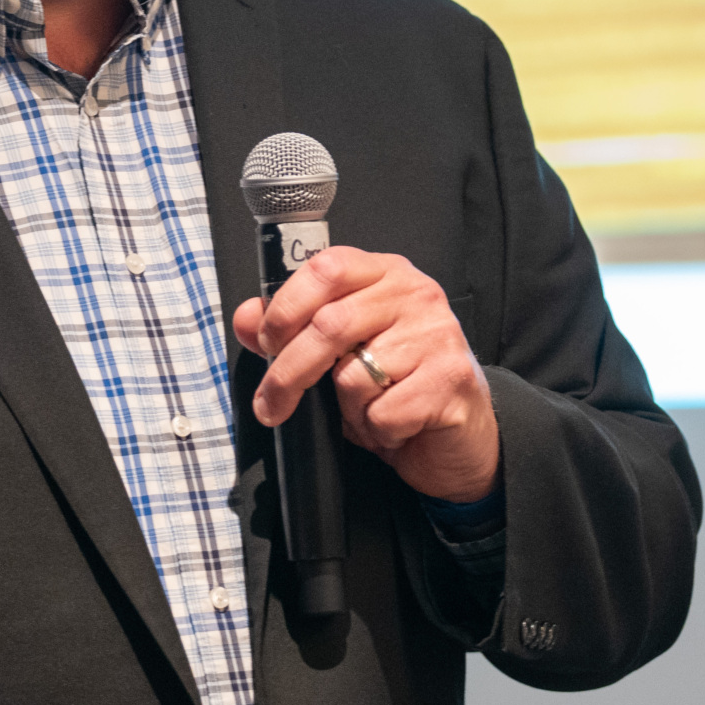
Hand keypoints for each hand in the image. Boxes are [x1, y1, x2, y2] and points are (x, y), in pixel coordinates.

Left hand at [233, 247, 499, 503]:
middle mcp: (416, 294)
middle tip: (270, 406)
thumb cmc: (396, 387)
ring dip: (348, 408)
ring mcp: (438, 335)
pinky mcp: (450, 380)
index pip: (326, 268)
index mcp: (385, 274)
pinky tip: (397, 424)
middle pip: (330, 325)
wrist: (458, 436)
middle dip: (288, 373)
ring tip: (369, 408)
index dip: (285, 307)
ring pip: (354, 375)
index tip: (265, 343)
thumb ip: (291, 330)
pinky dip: (377, 430)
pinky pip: (382, 412)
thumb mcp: (339, 355)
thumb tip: (245, 318)